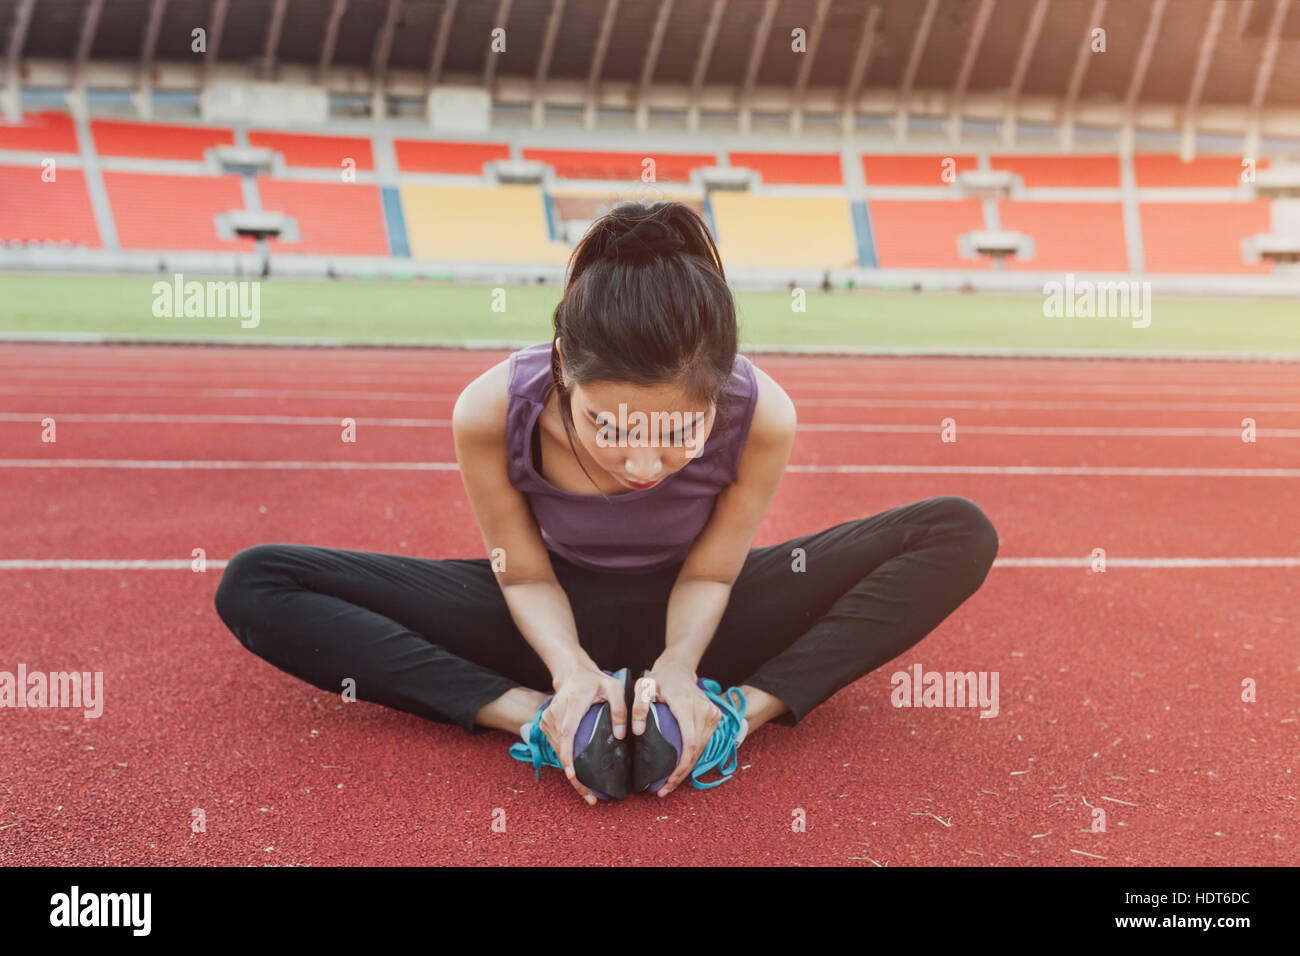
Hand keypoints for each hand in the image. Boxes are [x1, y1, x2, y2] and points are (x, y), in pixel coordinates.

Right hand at [542, 665, 627, 804]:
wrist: (572, 673)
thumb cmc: (595, 681)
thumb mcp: (614, 688)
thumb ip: (620, 709)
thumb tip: (621, 735)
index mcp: (573, 703)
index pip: (567, 732)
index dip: (568, 755)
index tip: (572, 775)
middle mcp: (556, 712)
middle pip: (561, 749)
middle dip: (574, 776)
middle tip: (589, 798)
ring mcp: (548, 719)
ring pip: (557, 752)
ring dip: (570, 773)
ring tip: (586, 793)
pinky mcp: (546, 724)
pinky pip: (556, 748)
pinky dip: (566, 762)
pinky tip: (578, 776)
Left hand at [633, 662, 717, 797]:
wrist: (679, 668)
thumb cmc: (660, 679)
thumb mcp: (643, 687)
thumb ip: (638, 707)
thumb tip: (636, 731)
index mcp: (688, 707)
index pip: (689, 745)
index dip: (680, 769)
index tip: (666, 784)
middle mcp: (705, 711)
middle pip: (696, 751)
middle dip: (681, 774)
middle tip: (664, 790)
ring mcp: (713, 715)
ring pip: (702, 749)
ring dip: (687, 768)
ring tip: (670, 783)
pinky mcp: (715, 717)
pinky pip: (704, 742)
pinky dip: (692, 756)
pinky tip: (680, 767)